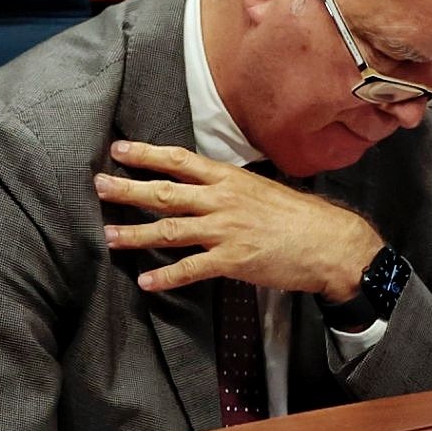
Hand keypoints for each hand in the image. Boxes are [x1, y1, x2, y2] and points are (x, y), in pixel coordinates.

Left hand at [94, 140, 383, 298]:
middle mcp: (223, 201)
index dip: (147, 154)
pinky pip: (191, 269)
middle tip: (99, 185)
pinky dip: (166, 276)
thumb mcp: (264, 190)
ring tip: (109, 236)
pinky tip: (147, 281)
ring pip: (170, 230)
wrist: (332, 243)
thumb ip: (233, 190)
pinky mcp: (233, 260)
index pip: (180, 161)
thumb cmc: (302, 217)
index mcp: (230, 179)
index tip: (120, 149)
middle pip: (165, 192)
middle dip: (128, 189)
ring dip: (135, 234)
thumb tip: (209, 189)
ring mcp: (226, 230)